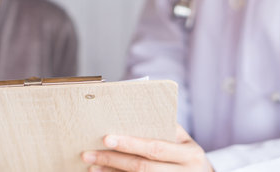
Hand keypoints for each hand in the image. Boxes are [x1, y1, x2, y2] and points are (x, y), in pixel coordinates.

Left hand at [81, 124, 213, 171]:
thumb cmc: (187, 154)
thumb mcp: (184, 140)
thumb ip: (165, 127)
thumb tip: (132, 113)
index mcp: (190, 155)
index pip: (155, 148)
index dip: (130, 144)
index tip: (106, 138)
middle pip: (143, 168)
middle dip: (113, 160)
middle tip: (89, 154)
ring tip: (92, 166)